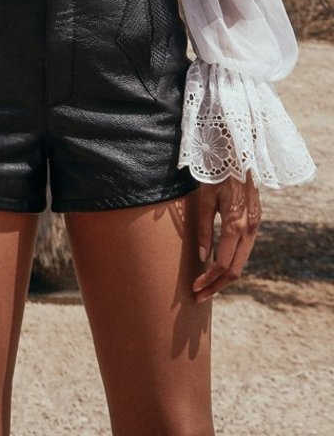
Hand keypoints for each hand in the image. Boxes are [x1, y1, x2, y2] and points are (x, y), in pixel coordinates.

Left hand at [192, 173, 261, 300]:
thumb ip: (204, 230)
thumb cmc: (216, 175)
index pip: (223, 265)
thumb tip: (203, 259)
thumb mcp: (204, 200)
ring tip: (207, 286)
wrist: (238, 155)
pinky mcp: (256, 222)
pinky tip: (219, 267)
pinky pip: (245, 250)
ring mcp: (255, 226)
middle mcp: (249, 229)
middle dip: (217, 286)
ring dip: (225, 277)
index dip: (208, 281)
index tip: (194, 288)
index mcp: (235, 225)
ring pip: (242, 262)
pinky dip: (233, 263)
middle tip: (199, 296)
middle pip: (235, 270)